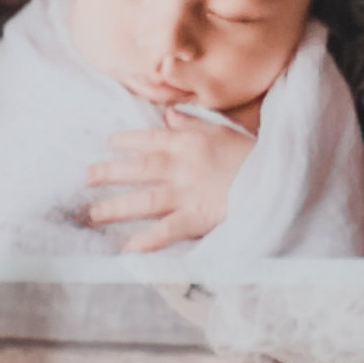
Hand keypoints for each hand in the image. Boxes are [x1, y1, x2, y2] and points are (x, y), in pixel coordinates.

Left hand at [85, 114, 254, 251]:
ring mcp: (188, 192)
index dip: (128, 140)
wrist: (276, 175)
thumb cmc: (251, 152)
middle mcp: (182, 166)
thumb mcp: (222, 128)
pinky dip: (148, 241)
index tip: (109, 143)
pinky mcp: (197, 216)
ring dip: (118, 207)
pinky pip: (168, 230)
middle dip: (110, 172)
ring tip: (93, 214)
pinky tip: (127, 249)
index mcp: (189, 142)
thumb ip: (193, 122)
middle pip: (140, 168)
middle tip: (87, 177)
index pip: (151, 138)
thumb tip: (169, 113)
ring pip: (146, 199)